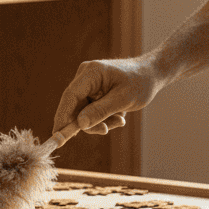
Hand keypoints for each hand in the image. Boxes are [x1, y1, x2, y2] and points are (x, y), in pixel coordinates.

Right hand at [51, 57, 165, 144]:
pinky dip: (103, 117)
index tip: (57, 135)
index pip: (70, 96)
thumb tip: (79, 124)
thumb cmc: (140, 83)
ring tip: (120, 120)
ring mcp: (87, 84)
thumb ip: (100, 111)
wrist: (151, 74)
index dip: (62, 117)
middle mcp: (85, 76)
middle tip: (107, 130)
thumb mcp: (123, 100)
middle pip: (75, 107)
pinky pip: (90, 111)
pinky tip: (118, 115)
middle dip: (90, 122)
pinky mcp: (91, 91)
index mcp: (91, 73)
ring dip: (101, 121)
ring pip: (83, 112)